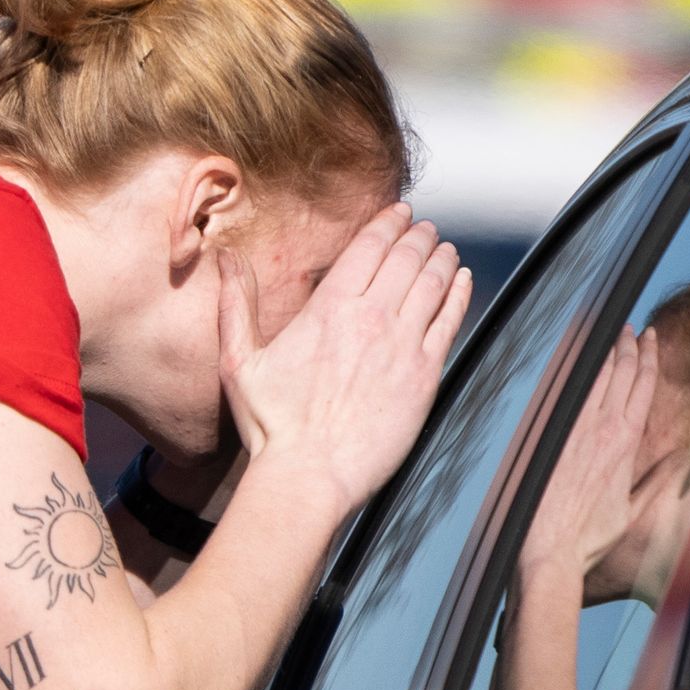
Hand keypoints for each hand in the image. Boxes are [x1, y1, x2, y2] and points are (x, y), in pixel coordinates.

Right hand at [220, 203, 469, 514]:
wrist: (309, 476)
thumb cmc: (271, 426)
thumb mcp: (239, 360)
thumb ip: (236, 303)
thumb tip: (225, 256)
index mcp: (328, 308)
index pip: (368, 247)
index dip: (388, 223)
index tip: (400, 213)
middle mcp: (371, 318)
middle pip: (406, 258)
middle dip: (419, 236)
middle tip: (425, 228)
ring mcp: (403, 346)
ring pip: (433, 284)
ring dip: (442, 259)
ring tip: (446, 249)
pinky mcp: (424, 376)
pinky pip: (450, 321)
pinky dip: (459, 294)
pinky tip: (463, 281)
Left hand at [520, 329, 657, 588]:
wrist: (550, 546)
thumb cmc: (591, 534)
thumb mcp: (633, 509)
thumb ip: (657, 480)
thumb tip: (680, 457)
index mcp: (626, 441)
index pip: (643, 385)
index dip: (649, 357)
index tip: (651, 337)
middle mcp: (601, 427)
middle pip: (619, 372)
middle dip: (628, 345)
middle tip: (631, 329)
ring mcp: (571, 427)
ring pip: (592, 376)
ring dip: (603, 351)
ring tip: (609, 335)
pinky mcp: (548, 433)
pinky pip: (565, 391)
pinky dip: (575, 370)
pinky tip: (577, 357)